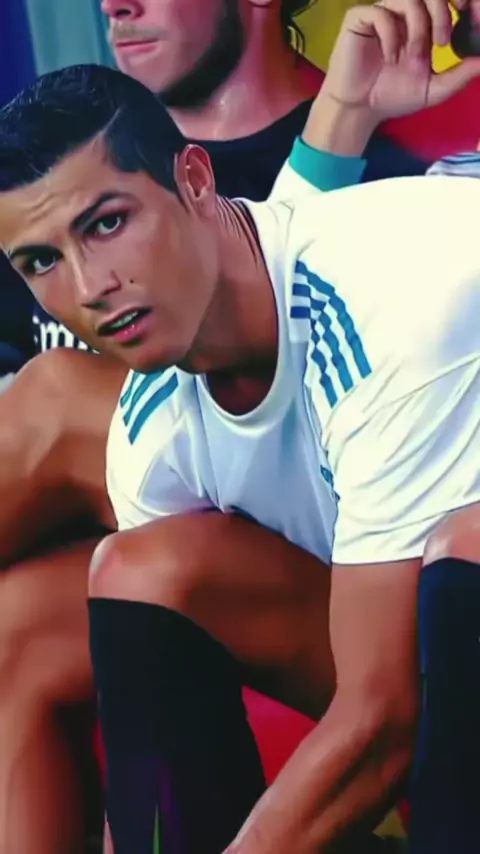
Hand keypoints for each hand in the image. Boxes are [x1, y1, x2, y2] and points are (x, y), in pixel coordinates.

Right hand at [321, 0, 479, 120]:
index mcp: (423, 24)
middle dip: (442, 14)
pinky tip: (390, 57)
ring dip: (418, 27)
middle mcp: (404, 14)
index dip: (461, 2)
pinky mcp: (360, 19)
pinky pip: (381, 12)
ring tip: (413, 57)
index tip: (471, 16)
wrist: (359, 110)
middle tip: (443, 42)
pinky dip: (391, 35)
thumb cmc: (392, 97)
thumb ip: (459, 75)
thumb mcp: (433, 90)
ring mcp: (383, 13)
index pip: (445, 1)